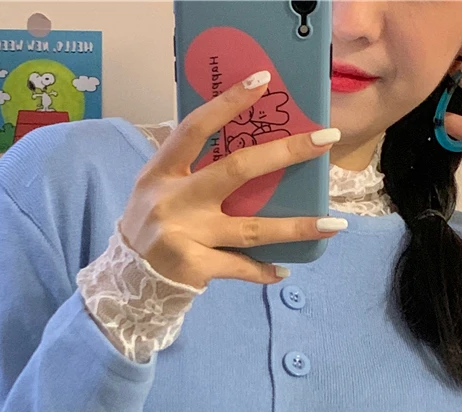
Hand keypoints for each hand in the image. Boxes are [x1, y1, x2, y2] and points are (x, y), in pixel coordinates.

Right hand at [119, 76, 340, 289]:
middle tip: (326, 139)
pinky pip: (240, 266)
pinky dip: (263, 271)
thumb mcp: (156, 189)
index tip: (263, 82)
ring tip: (334, 224)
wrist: (127, 280)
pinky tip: (283, 270)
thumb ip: (187, 168)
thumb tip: (239, 145)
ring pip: (252, 228)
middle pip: (237, 170)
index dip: (228, 103)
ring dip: (296, 227)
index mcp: (161, 172)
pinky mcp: (195, 266)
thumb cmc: (149, 227)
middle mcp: (173, 200)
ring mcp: (185, 234)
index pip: (196, 128)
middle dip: (286, 152)